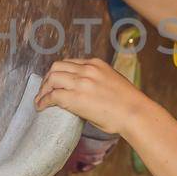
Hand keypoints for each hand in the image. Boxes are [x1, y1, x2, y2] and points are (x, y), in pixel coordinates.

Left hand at [35, 58, 160, 135]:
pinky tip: (41, 106)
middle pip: (57, 66)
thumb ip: (97, 81)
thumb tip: (86, 91)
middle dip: (48, 78)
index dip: (59, 72)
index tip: (56, 82)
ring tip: (41, 99)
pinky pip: (52, 95)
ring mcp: (81, 82)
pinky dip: (43, 100)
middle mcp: (87, 69)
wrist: (135, 113)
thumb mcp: (112, 82)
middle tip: (45, 90)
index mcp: (96, 64)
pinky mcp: (76, 97)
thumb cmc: (128, 104)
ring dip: (43, 89)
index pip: (70, 62)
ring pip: (52, 78)